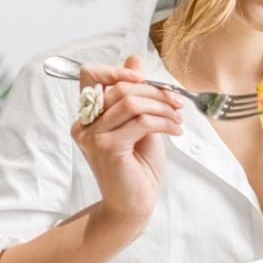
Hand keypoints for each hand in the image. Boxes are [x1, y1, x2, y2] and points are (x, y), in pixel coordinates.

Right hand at [71, 56, 183, 233]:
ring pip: (130, 102)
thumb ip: (135, 94)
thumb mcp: (140, 122)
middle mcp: (84, 124)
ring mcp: (93, 136)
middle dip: (154, 91)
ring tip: (178, 117)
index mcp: (88, 115)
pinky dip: (164, 122)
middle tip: (176, 102)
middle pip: (119, 88)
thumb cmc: (138, 166)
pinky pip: (140, 122)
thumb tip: (135, 58)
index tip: (142, 77)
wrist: (135, 204)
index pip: (89, 75)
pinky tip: (176, 129)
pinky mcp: (107, 148)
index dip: (116, 69)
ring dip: (162, 106)